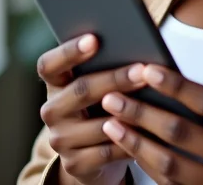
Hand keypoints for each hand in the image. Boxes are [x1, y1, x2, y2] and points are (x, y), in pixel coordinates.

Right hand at [36, 34, 149, 184]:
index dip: (69, 52)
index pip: (49, 65)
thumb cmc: (103, 104)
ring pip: (97, 123)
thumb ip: (107, 64)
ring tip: (153, 98)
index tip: (94, 39)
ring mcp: (61, 140)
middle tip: (142, 70)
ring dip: (128, 111)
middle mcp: (52, 111)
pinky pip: (107, 150)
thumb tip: (138, 44)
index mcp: (55, 84)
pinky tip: (149, 129)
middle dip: (115, 78)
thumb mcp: (100, 83)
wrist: (95, 154)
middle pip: (80, 91)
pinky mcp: (76, 164)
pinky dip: (130, 139)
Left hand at [99, 64, 202, 184]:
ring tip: (111, 125)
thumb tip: (189, 95)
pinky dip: (149, 170)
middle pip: (181, 133)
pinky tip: (133, 153)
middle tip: (113, 96)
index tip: (148, 70)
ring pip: (169, 166)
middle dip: (142, 113)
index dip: (176, 85)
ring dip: (136, 144)